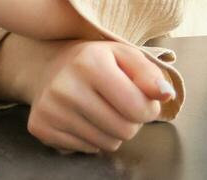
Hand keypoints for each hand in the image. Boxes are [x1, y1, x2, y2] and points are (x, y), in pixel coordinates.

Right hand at [23, 40, 175, 153]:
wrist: (47, 66)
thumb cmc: (93, 61)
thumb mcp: (124, 56)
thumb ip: (149, 74)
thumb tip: (166, 94)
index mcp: (91, 63)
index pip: (138, 108)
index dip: (148, 108)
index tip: (141, 99)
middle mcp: (66, 87)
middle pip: (124, 131)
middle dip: (130, 122)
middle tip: (119, 105)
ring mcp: (51, 109)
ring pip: (107, 145)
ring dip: (112, 132)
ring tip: (101, 110)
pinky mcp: (41, 127)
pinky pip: (86, 150)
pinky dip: (92, 138)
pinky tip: (83, 118)